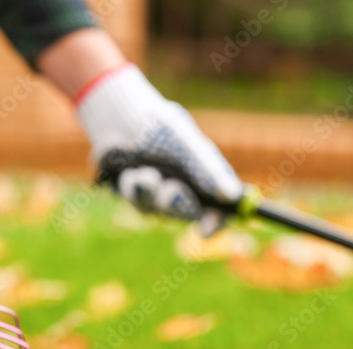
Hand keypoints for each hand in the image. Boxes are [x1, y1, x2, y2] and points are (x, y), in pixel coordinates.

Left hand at [76, 64, 242, 235]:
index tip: (208, 227)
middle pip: (189, 213)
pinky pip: (139, 204)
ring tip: (144, 172)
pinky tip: (131, 172)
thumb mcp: (188, 146)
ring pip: (161, 210)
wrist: (120, 117)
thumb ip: (210, 171)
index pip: (219, 205)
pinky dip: (135, 189)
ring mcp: (161, 193)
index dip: (217, 220)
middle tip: (170, 191)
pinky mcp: (137, 196)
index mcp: (205, 174)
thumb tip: (232, 195)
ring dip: (152, 193)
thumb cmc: (159, 126)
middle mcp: (186, 186)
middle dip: (178, 205)